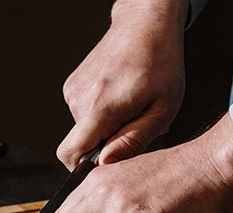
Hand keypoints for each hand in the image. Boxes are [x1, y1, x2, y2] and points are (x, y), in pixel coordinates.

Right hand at [57, 0, 188, 169]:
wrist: (145, 24)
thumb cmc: (160, 63)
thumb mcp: (161, 111)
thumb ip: (133, 142)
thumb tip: (105, 164)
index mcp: (100, 108)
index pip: (70, 154)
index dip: (84, 169)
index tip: (107, 164)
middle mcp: (79, 99)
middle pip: (81, 144)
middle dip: (104, 145)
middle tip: (134, 126)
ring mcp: (72, 90)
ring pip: (84, 129)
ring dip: (106, 127)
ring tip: (130, 107)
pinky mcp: (72, 84)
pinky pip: (83, 113)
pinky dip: (101, 113)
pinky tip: (121, 97)